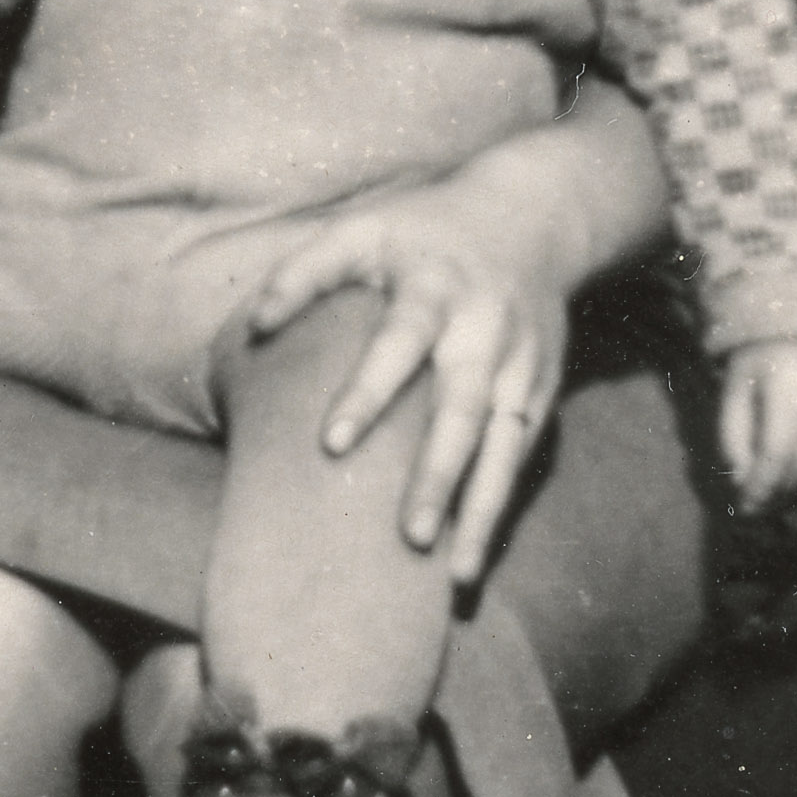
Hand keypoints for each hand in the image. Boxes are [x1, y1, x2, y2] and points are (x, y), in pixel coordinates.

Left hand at [245, 171, 577, 583]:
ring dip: (482, 513)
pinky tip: (472, 559)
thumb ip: (304, 270)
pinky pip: (522, 460)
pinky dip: (501, 509)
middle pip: (465, 411)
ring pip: (506, 450)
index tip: (332, 444)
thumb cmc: (423, 230)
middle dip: (439, 476)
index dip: (368, 392)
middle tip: (408, 537)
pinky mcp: (542, 394)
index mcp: (435, 288)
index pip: (401, 344)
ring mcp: (523, 368)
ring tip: (457, 578)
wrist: (535, 217)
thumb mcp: (363, 227)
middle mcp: (486, 333)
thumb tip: (255, 325)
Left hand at [718, 338, 796, 512]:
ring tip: (779, 504)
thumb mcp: (735, 387)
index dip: (762, 487)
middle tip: (759, 510)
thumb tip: (742, 480)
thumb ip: (734, 434)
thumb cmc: (759, 356)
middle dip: (781, 495)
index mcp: (790, 394)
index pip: (778, 455)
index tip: (745, 507)